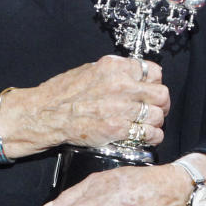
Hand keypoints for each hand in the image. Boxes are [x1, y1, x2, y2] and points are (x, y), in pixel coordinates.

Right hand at [0, 56, 169, 157]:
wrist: (44, 114)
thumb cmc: (62, 93)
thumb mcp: (90, 70)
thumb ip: (115, 72)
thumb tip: (133, 76)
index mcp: (115, 68)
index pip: (153, 71)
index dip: (154, 82)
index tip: (150, 89)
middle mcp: (121, 85)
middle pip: (161, 93)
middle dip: (160, 103)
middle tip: (155, 109)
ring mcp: (120, 108)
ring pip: (157, 115)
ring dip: (156, 121)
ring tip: (148, 125)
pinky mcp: (117, 130)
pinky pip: (149, 134)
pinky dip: (152, 137)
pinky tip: (146, 137)